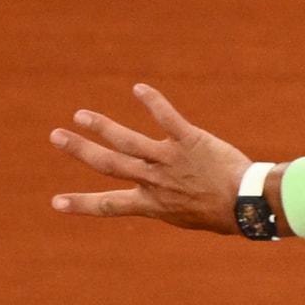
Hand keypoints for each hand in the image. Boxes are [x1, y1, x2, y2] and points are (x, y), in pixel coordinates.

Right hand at [48, 83, 249, 229]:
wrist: (247, 205)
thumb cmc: (221, 213)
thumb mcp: (185, 216)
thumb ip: (165, 203)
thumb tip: (155, 199)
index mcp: (152, 203)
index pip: (109, 205)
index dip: (81, 204)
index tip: (56, 202)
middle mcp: (155, 181)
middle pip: (108, 165)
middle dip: (80, 151)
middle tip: (57, 136)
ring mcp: (170, 160)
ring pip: (128, 141)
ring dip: (102, 126)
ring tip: (81, 115)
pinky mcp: (189, 140)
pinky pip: (167, 117)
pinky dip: (152, 101)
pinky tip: (138, 88)